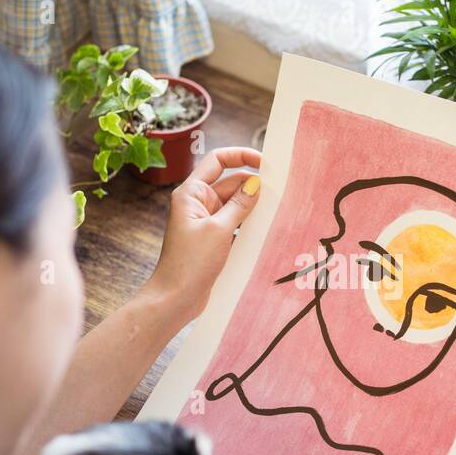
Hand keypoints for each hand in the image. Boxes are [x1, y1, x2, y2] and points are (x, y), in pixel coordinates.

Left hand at [145, 147, 261, 319]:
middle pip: (230, 182)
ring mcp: (205, 222)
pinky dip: (248, 224)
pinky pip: (235, 223)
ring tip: (277, 209)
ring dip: (252, 206)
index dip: (241, 156)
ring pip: (235, 204)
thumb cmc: (190, 263)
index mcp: (192, 193)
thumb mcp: (219, 230)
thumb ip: (240, 204)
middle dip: (252, 185)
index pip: (218, 160)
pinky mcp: (213, 239)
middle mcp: (198, 203)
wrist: (175, 298)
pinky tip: (266, 229)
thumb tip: (256, 183)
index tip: (265, 163)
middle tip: (280, 191)